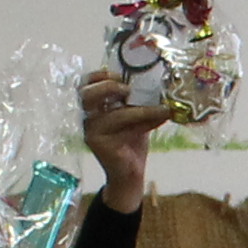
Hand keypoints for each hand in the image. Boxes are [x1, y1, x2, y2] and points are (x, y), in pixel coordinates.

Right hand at [81, 70, 162, 206]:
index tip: (120, 74)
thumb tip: (159, 85)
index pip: (86, 84)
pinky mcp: (99, 144)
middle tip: (131, 89)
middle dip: (109, 87)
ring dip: (139, 108)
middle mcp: (86, 117)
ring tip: (160, 107)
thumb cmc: (131, 142)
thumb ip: (137, 101)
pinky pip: (122, 128)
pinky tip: (161, 116)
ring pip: (112, 114)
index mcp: (92, 107)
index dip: (100, 76)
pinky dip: (145, 121)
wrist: (130, 173)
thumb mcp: (135, 116)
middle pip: (86, 94)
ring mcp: (90, 131)